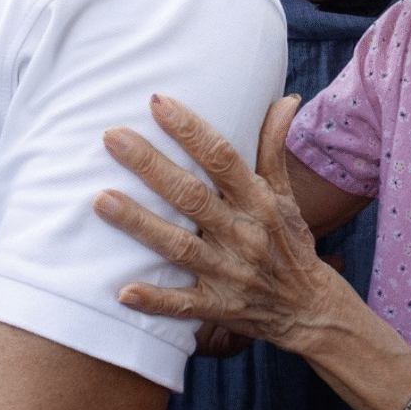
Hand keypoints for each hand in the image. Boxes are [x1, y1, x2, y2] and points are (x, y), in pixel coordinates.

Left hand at [95, 94, 355, 351]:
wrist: (310, 310)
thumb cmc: (290, 245)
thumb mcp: (287, 196)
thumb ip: (274, 149)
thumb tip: (284, 99)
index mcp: (259, 202)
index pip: (222, 158)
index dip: (190, 130)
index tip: (157, 102)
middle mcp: (243, 234)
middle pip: (191, 196)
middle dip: (151, 166)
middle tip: (111, 137)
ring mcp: (229, 273)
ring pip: (179, 246)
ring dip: (140, 224)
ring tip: (100, 200)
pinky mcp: (218, 307)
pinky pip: (183, 306)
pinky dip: (155, 300)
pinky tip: (123, 292)